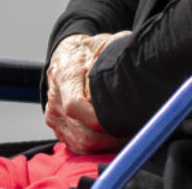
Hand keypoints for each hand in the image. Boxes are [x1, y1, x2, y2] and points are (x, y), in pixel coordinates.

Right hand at [44, 31, 129, 153]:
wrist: (66, 55)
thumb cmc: (88, 49)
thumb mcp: (103, 43)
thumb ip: (117, 50)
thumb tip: (137, 59)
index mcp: (65, 76)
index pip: (75, 105)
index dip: (98, 118)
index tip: (123, 119)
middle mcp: (55, 100)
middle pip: (81, 132)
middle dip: (112, 137)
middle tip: (137, 131)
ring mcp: (54, 117)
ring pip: (81, 143)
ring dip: (108, 145)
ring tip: (131, 137)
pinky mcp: (58, 128)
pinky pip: (77, 145)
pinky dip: (98, 148)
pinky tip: (117, 139)